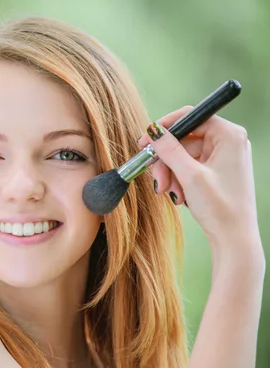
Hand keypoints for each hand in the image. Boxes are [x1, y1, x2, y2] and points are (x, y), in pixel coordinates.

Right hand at [137, 106, 260, 249]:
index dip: (164, 128)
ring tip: (170, 193)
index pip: (190, 117)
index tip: (145, 142)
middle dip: (166, 161)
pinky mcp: (217, 170)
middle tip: (156, 179)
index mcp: (229, 135)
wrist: (234, 238)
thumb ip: (169, 149)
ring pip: (183, 155)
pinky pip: (189, 167)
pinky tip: (180, 196)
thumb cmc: (220, 207)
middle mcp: (228, 142)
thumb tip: (152, 131)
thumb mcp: (189, 176)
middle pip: (183, 139)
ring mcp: (223, 156)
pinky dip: (179, 179)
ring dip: (171, 174)